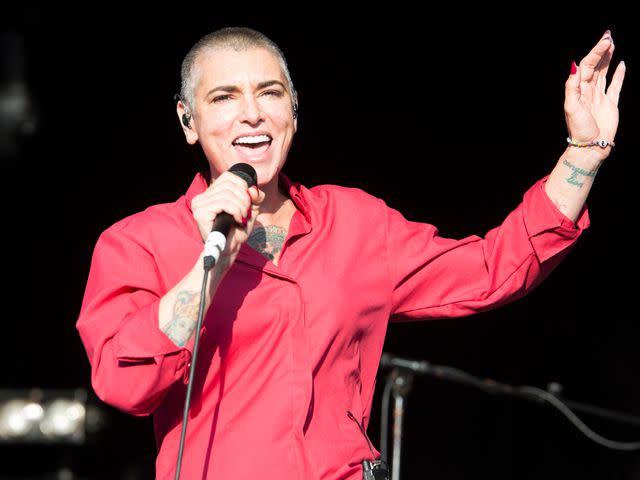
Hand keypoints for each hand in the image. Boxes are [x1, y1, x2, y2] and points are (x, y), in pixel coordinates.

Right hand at [191, 172, 264, 271]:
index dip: (242, 185)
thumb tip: (254, 189)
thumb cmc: (236, 232)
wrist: (228, 251)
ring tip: (242, 218)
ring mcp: (199, 204)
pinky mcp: (201, 213)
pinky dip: (235, 211)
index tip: (248, 201)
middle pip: (229, 184)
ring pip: (227, 194)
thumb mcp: (249, 212)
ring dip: (241, 207)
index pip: (228, 177)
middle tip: (246, 213)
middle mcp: (202, 197)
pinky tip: (237, 220)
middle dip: (244, 198)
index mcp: (210, 194)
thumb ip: (254, 199)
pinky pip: (223, 203)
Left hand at [564, 30, 625, 159]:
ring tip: (612, 44)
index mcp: (579, 90)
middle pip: (596, 66)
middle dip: (601, 51)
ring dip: (608, 58)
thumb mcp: (571, 107)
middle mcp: (589, 91)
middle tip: (609, 35)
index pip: (588, 66)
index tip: (605, 41)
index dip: (596, 53)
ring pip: (604, 73)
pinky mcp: (611, 104)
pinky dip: (619, 75)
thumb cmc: (579, 129)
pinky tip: (621, 64)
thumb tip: (575, 66)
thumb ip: (572, 86)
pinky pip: (616, 86)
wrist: (590, 146)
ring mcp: (600, 97)